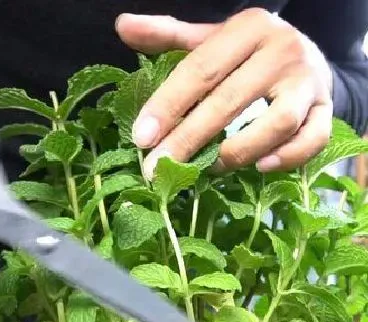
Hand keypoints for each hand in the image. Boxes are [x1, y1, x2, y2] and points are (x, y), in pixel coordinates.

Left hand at [115, 9, 332, 178]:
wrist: (305, 56)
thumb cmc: (246, 54)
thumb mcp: (208, 39)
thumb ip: (167, 35)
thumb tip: (122, 26)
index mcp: (248, 28)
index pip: (200, 69)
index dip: (167, 105)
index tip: (140, 137)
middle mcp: (283, 51)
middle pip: (229, 101)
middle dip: (188, 140)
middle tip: (156, 168)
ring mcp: (309, 82)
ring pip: (276, 123)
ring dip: (236, 152)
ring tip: (206, 169)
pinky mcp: (327, 110)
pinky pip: (312, 140)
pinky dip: (286, 157)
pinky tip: (258, 168)